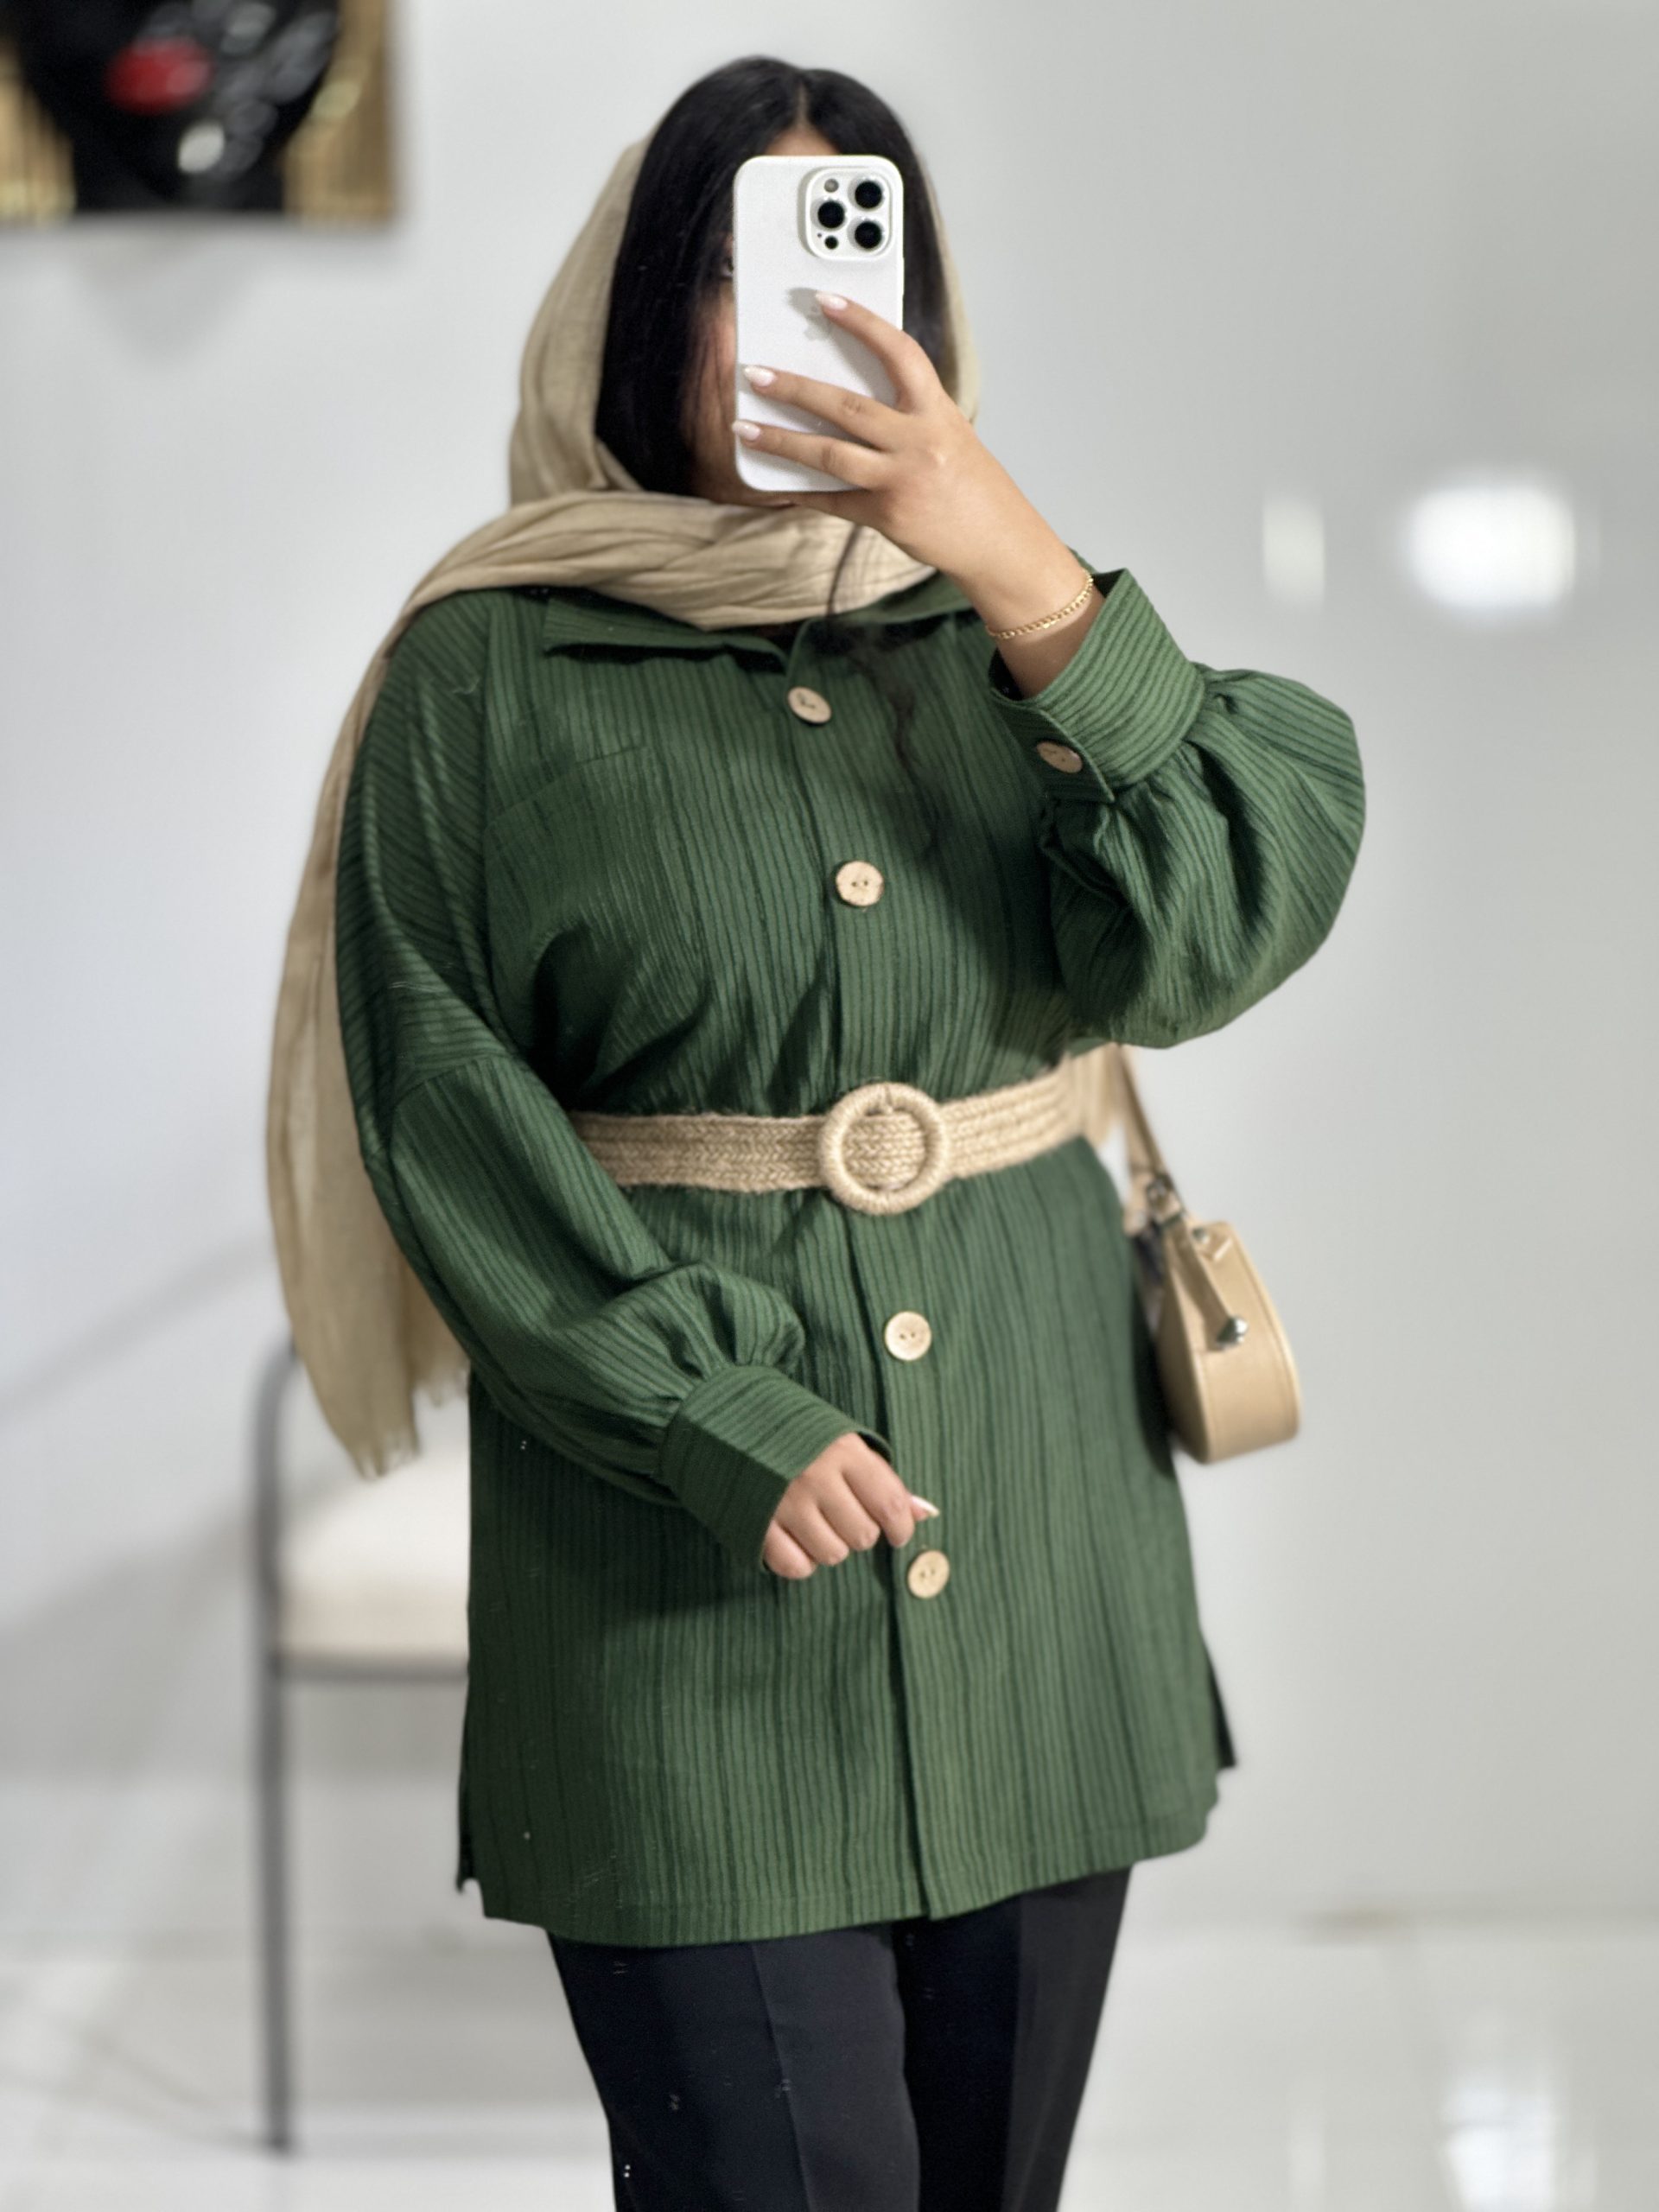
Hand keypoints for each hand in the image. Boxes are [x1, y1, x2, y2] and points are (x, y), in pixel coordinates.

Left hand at [731, 291, 1096, 646]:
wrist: (1000, 543)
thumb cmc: (976, 488)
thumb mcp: (950, 436)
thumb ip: (908, 415)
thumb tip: (848, 401)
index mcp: (936, 412)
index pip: (898, 353)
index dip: (862, 323)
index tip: (826, 301)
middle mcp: (918, 442)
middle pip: (846, 407)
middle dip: (795, 387)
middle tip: (755, 373)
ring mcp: (900, 481)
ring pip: (829, 455)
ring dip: (781, 440)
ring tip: (745, 428)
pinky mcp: (887, 517)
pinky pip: (834, 501)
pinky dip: (803, 492)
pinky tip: (776, 485)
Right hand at [762, 1430, 939, 1579]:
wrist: (729, 1420)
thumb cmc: (798, 1435)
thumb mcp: (844, 1443)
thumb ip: (883, 1479)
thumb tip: (926, 1512)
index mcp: (843, 1451)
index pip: (890, 1504)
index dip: (901, 1528)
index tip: (897, 1533)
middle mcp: (816, 1476)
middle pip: (863, 1535)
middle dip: (860, 1531)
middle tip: (842, 1513)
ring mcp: (784, 1501)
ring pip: (832, 1554)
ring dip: (830, 1545)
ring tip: (817, 1522)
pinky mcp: (756, 1522)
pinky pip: (795, 1566)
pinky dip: (800, 1561)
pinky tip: (796, 1539)